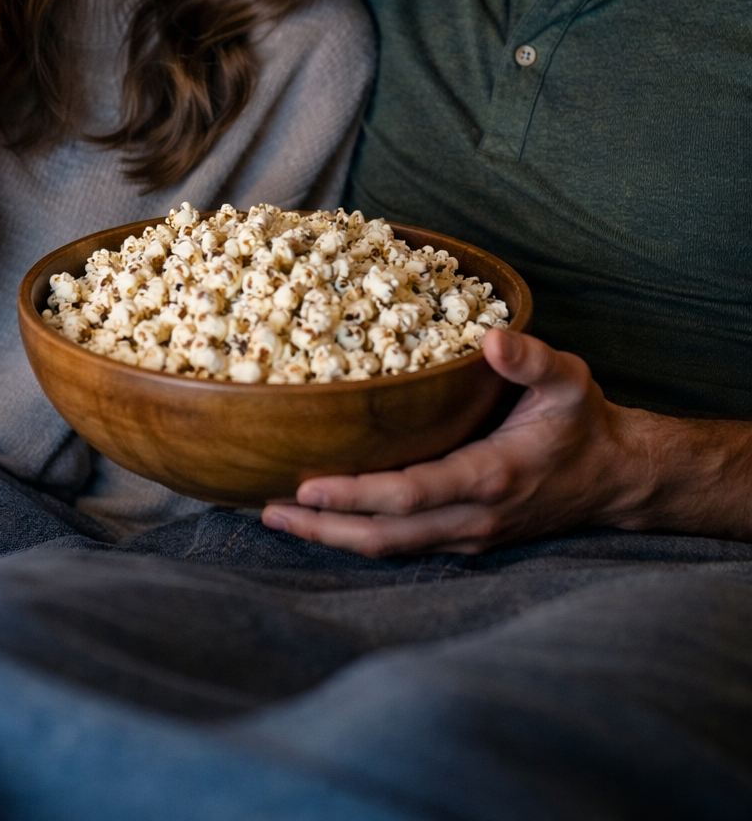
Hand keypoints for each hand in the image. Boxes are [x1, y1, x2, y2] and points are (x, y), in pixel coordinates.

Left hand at [262, 328, 659, 556]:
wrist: (615, 479)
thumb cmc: (584, 423)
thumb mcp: (569, 379)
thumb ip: (531, 358)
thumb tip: (491, 337)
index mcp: (492, 477)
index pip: (411, 494)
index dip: (356, 495)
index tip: (307, 485)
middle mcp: (474, 518)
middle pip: (386, 535)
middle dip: (324, 527)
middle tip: (268, 509)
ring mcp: (468, 536)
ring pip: (390, 548)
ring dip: (334, 536)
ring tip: (279, 517)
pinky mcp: (464, 539)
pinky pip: (404, 545)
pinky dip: (359, 535)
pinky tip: (324, 520)